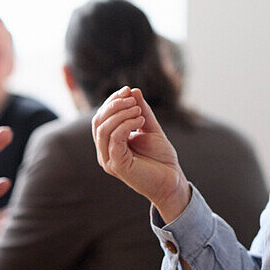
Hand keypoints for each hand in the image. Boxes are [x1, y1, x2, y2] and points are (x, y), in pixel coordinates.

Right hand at [93, 86, 190, 222]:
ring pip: (103, 129)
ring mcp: (109, 159)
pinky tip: (140, 120)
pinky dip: (126, 124)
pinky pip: (114, 139)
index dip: (112, 101)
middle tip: (132, 98)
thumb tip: (133, 89)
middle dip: (114, 105)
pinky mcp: (117, 165)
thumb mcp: (151, 128)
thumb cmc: (161, 157)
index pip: (101, 117)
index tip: (128, 89)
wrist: (172, 180)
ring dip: (120, 113)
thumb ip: (141, 110)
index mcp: (110, 142)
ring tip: (139, 110)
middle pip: (98, 121)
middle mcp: (105, 151)